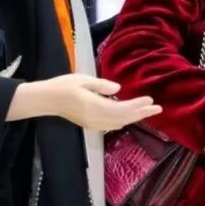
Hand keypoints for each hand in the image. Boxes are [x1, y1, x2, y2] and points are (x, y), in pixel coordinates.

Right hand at [11, 75, 161, 130]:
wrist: (46, 100)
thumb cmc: (63, 86)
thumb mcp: (83, 80)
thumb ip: (101, 86)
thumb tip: (119, 89)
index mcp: (95, 106)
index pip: (123, 109)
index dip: (138, 106)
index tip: (151, 100)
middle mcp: (96, 118)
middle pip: (124, 118)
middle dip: (142, 114)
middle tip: (158, 109)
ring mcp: (93, 123)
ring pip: (119, 123)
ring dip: (134, 118)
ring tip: (147, 112)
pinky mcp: (90, 124)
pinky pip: (111, 125)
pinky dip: (123, 121)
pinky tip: (129, 117)